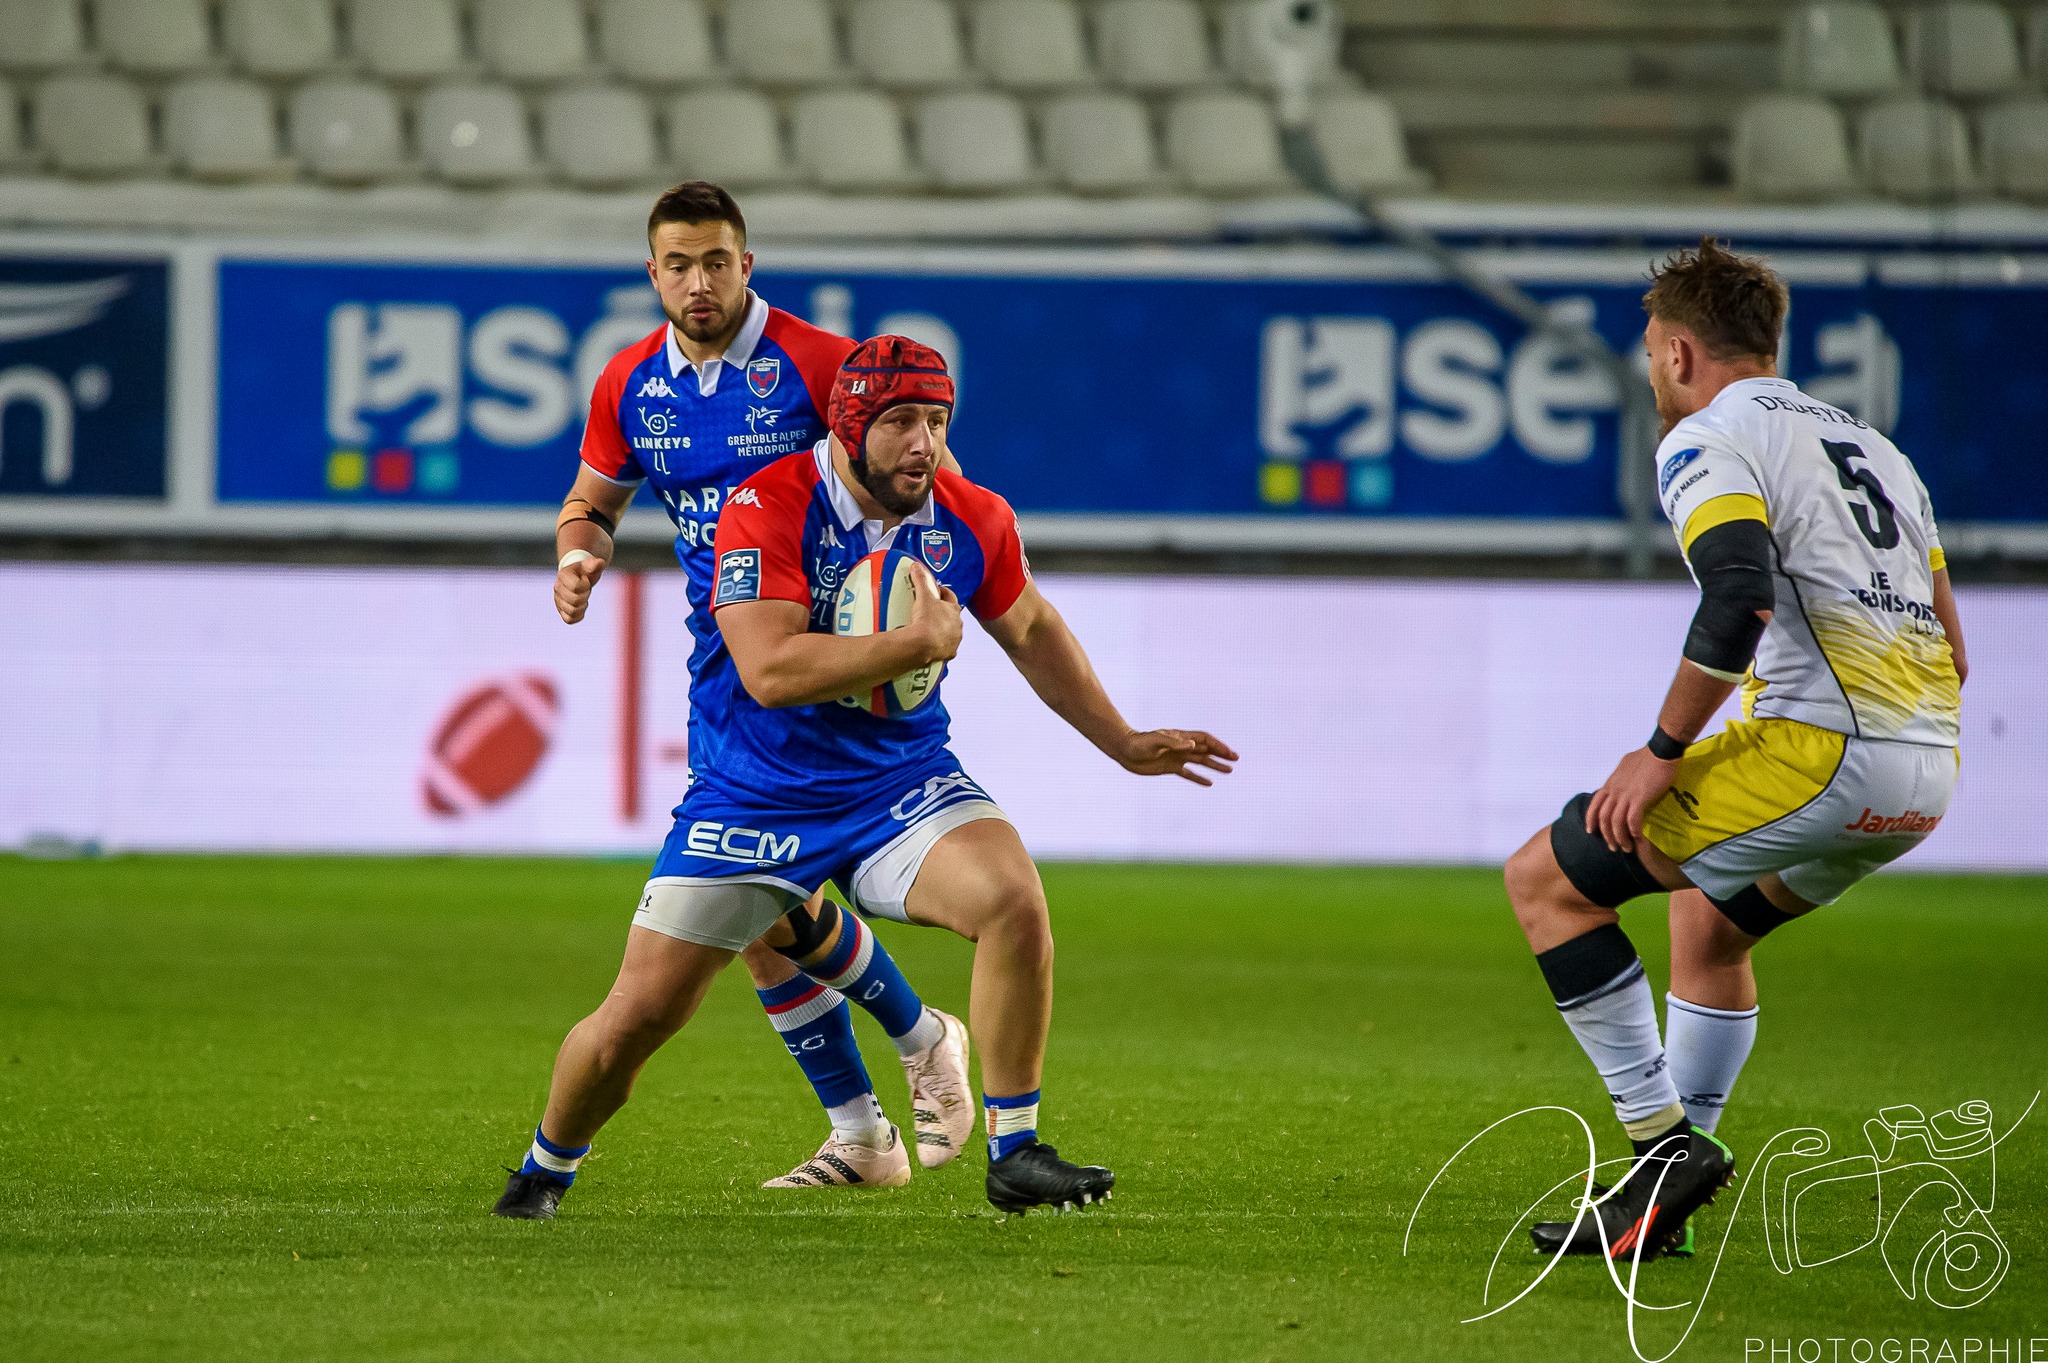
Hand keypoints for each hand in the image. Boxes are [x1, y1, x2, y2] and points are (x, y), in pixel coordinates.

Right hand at [554, 554, 605, 623]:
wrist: (578, 576)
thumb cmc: (585, 570)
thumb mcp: (590, 565)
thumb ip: (594, 564)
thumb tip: (599, 562)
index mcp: (562, 575)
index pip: (576, 587)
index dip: (585, 585)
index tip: (585, 580)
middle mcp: (557, 588)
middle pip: (575, 600)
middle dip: (585, 595)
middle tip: (586, 589)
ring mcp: (558, 600)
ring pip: (572, 611)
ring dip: (582, 606)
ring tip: (583, 597)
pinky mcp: (561, 610)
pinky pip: (569, 620)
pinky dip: (578, 615)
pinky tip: (581, 606)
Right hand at [905, 562, 962, 664]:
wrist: (922, 644)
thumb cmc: (927, 621)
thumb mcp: (923, 595)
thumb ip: (921, 580)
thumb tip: (917, 567)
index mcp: (954, 610)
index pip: (950, 597)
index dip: (942, 593)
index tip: (935, 591)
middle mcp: (958, 625)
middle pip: (951, 615)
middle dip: (942, 612)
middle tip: (929, 611)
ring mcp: (954, 640)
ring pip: (950, 632)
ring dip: (942, 630)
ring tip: (928, 629)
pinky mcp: (948, 653)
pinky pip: (945, 648)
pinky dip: (939, 646)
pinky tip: (930, 644)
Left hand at [1114, 729, 1238, 785]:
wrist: (1124, 751)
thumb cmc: (1139, 743)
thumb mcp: (1156, 741)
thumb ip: (1174, 743)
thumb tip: (1193, 745)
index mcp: (1180, 737)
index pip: (1204, 740)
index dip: (1217, 745)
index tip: (1229, 753)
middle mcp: (1181, 747)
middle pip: (1206, 750)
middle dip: (1221, 754)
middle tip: (1236, 759)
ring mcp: (1177, 757)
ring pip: (1200, 762)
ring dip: (1215, 765)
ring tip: (1229, 770)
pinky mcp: (1170, 768)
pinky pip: (1188, 773)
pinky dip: (1199, 778)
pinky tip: (1209, 783)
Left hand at [1585, 747, 1679, 853]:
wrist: (1661, 751)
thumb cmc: (1648, 756)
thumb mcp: (1626, 766)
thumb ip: (1621, 778)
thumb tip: (1621, 783)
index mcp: (1611, 783)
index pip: (1595, 804)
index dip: (1591, 819)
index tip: (1591, 831)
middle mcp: (1615, 790)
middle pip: (1603, 817)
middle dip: (1606, 835)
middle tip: (1613, 847)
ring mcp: (1626, 794)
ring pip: (1616, 821)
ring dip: (1620, 838)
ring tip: (1626, 848)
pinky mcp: (1640, 797)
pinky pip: (1632, 819)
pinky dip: (1633, 831)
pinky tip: (1637, 837)